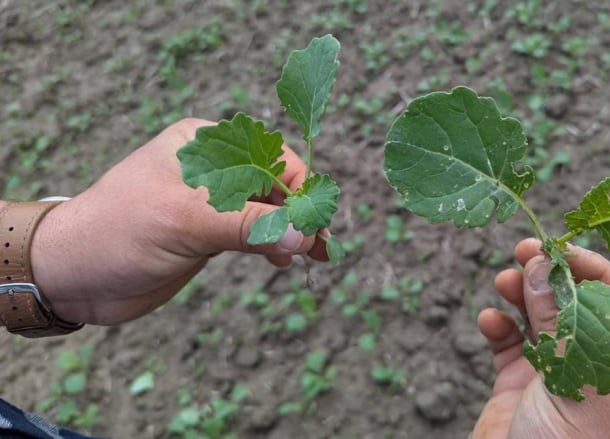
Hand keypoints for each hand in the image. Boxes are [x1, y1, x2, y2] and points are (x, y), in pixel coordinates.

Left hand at [28, 118, 327, 324]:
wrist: (72, 275)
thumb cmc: (118, 232)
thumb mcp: (185, 221)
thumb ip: (247, 225)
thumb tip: (303, 236)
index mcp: (204, 145)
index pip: (269, 157)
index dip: (300, 187)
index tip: (317, 221)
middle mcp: (211, 170)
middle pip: (274, 185)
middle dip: (301, 212)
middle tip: (322, 246)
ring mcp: (210, 203)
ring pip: (266, 212)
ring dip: (290, 232)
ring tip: (313, 257)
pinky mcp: (207, 234)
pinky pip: (252, 234)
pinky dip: (272, 245)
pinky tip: (284, 260)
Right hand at [472, 239, 609, 438]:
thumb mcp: (575, 384)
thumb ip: (560, 323)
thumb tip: (541, 267)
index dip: (596, 270)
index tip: (562, 248)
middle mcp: (596, 367)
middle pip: (577, 304)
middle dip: (551, 275)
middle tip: (523, 249)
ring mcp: (556, 374)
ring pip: (541, 317)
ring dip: (521, 294)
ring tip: (502, 280)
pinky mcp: (519, 384)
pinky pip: (509, 343)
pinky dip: (498, 325)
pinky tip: (489, 319)